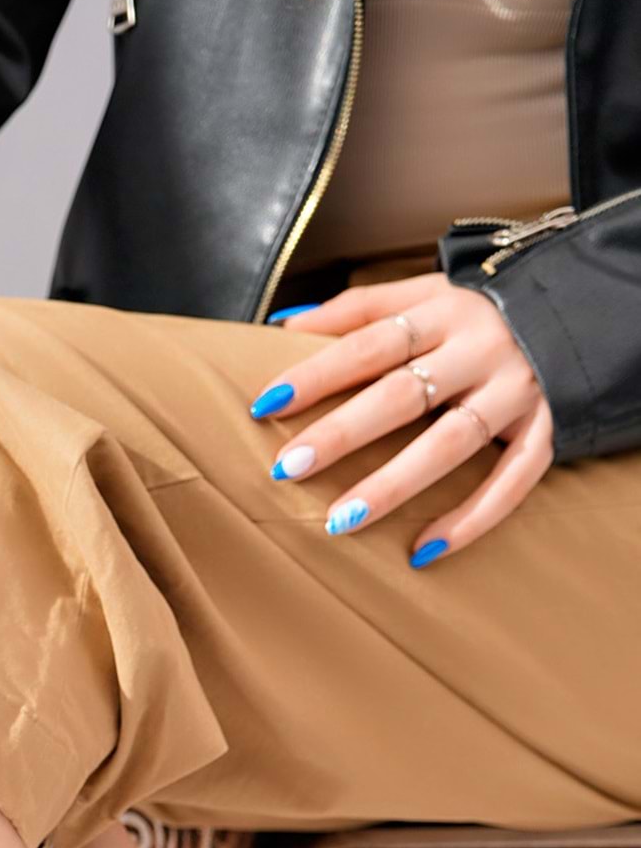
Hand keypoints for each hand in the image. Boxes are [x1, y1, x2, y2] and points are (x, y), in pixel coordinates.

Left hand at [250, 272, 553, 566]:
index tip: (266, 404)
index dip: (318, 373)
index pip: (370, 342)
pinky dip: (470, 520)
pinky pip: (511, 482)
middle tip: (288, 467)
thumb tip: (284, 323)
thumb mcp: (426, 295)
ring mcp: (517, 392)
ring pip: (450, 444)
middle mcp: (481, 350)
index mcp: (444, 312)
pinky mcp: (548, 430)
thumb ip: (359, 309)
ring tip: (339, 521)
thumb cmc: (480, 314)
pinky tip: (423, 552)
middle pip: (403, 394)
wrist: (581, 310)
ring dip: (392, 485)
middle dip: (342, 432)